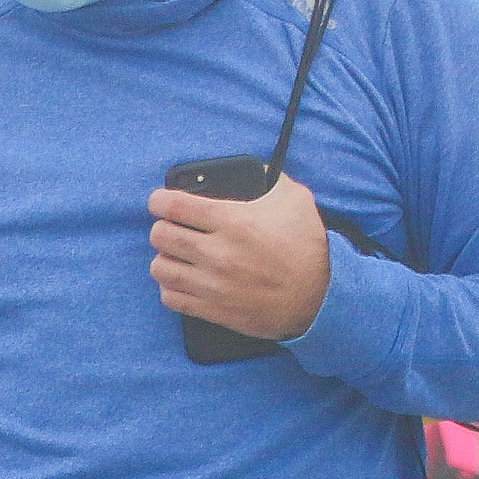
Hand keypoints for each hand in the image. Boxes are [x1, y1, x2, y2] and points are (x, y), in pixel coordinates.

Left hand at [148, 170, 331, 341]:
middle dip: (162, 227)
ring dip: (164, 258)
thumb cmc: (307, 247)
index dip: (159, 200)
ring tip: (175, 255)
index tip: (159, 201)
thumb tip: (250, 169)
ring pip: (160, 268)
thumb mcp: (294, 201)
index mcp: (233, 221)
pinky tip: (182, 281)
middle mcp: (217, 253)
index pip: (174, 206)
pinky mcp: (212, 309)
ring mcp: (212, 284)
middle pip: (160, 236)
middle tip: (171, 227)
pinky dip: (171, 288)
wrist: (319, 298)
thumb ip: (268, 179)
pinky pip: (170, 298)